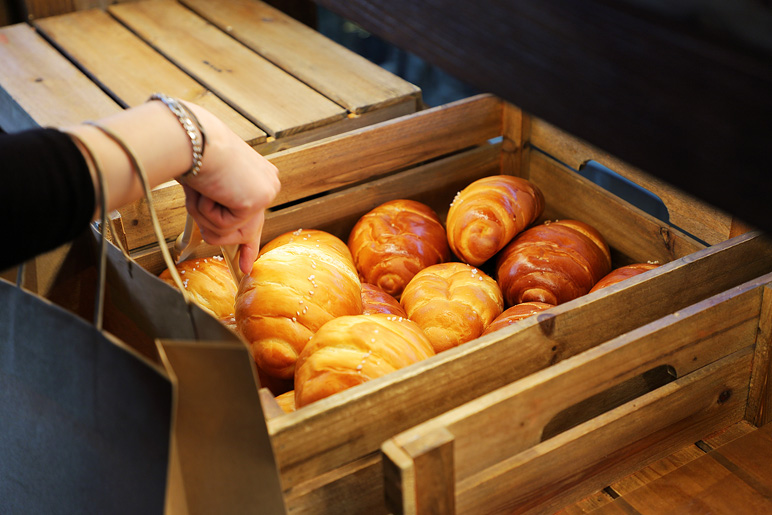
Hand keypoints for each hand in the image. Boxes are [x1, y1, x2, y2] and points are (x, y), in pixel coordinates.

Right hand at [180, 102, 279, 273]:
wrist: (191, 136)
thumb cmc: (191, 154)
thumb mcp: (207, 188)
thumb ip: (217, 212)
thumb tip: (211, 234)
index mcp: (259, 178)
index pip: (255, 220)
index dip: (248, 245)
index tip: (246, 267)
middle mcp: (268, 185)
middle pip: (241, 233)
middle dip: (214, 225)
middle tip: (206, 195)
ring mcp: (265, 195)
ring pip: (227, 234)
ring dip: (205, 216)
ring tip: (204, 187)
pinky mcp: (256, 202)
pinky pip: (223, 228)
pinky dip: (207, 212)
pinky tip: (210, 188)